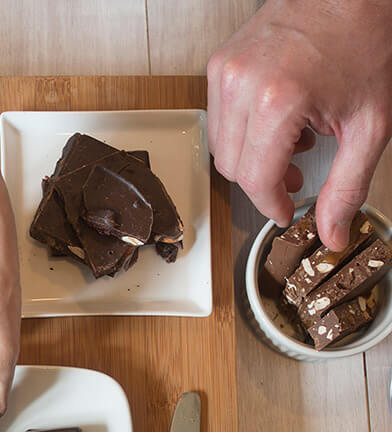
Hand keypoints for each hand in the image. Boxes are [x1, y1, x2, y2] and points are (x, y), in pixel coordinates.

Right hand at [207, 0, 391, 249]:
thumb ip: (348, 187)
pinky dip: (244, 130)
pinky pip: (219, 119)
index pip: (255, 179)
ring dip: (252, 156)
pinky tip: (276, 118)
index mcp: (278, 101)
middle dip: (264, 180)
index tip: (286, 210)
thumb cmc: (368, 40)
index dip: (272, 204)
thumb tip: (332, 232)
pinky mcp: (219, 64)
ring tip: (289, 141)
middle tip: (295, 174)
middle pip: (233, 168)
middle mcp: (242, 85)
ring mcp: (225, 72)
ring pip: (221, 147)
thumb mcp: (371, 124)